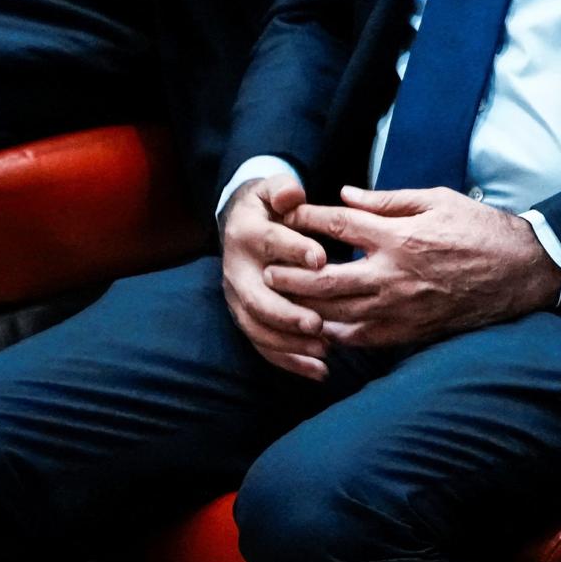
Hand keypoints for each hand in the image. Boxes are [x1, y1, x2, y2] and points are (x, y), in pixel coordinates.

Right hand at [219, 175, 333, 381]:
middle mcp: (237, 271)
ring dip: (290, 343)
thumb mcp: (273, 189)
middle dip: (287, 313)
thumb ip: (282, 189)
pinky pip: (263, 345)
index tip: (322, 259)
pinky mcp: (246, 318)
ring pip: (259, 328)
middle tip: (318, 324)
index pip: (270, 243)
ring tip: (323, 351)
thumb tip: (291, 195)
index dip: (294, 250)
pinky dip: (288, 361)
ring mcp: (239, 299)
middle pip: (258, 298)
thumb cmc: (270, 206)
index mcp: (247, 235)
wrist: (243, 224)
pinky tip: (318, 372)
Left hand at [275, 185, 560, 347]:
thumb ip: (388, 200)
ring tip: (282, 300)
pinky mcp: (408, 332)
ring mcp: (400, 308)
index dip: (309, 218)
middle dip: (291, 274)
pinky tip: (319, 326)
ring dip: (304, 307)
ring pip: (336, 313)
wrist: (520, 273)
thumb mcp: (438, 200)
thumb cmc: (481, 230)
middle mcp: (394, 275)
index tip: (288, 214)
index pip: (340, 226)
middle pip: (325, 278)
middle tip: (267, 269)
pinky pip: (359, 338)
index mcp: (401, 237)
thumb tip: (345, 195)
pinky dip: (334, 334)